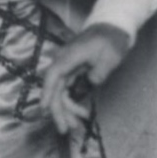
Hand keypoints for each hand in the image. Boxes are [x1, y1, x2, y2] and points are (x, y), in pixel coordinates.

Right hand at [43, 22, 133, 136]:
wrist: (112, 28)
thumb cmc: (111, 40)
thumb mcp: (110, 56)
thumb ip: (99, 71)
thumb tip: (91, 82)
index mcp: (69, 57)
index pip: (53, 76)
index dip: (47, 94)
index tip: (44, 110)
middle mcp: (63, 62)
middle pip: (55, 89)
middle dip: (59, 111)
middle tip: (66, 129)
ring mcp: (66, 68)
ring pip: (60, 93)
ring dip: (66, 110)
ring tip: (77, 125)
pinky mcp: (71, 72)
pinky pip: (66, 91)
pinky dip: (72, 103)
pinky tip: (81, 113)